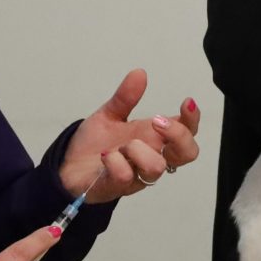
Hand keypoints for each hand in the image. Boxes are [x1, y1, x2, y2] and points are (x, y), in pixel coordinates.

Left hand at [61, 71, 202, 203]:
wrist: (68, 166)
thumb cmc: (95, 145)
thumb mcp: (109, 115)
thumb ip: (125, 98)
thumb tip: (139, 73)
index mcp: (154, 139)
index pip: (187, 132)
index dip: (193, 119)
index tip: (186, 102)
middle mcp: (151, 158)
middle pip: (187, 153)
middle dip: (178, 135)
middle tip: (156, 121)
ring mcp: (137, 175)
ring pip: (156, 167)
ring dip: (138, 150)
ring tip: (121, 145)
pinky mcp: (117, 187)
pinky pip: (125, 176)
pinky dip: (115, 161)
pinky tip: (105, 156)